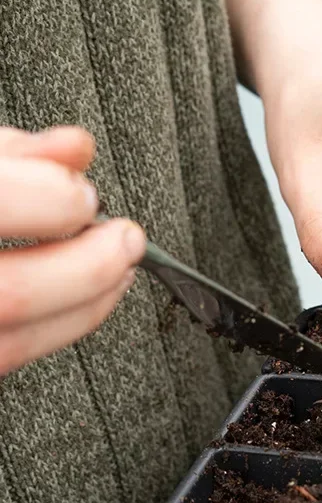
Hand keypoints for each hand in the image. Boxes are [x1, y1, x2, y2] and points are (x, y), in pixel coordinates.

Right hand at [0, 126, 145, 375]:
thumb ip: (3, 154)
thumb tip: (76, 146)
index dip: (47, 199)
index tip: (82, 188)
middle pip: (7, 295)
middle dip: (88, 268)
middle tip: (127, 237)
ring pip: (11, 342)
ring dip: (89, 303)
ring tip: (122, 266)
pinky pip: (8, 355)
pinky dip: (63, 325)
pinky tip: (90, 295)